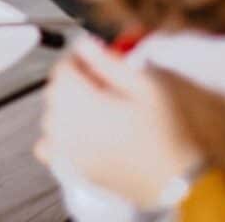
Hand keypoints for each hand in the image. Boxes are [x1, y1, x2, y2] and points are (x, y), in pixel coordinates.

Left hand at [35, 38, 202, 208]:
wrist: (176, 181)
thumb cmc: (165, 133)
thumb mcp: (144, 85)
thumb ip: (109, 62)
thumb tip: (85, 44)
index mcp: (81, 102)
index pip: (62, 68)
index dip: (78, 58)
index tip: (94, 56)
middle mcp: (66, 126)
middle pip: (54, 90)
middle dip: (74, 79)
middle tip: (103, 80)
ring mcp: (66, 151)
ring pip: (51, 115)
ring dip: (67, 105)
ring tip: (98, 106)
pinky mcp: (73, 170)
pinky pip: (49, 145)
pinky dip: (59, 134)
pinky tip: (81, 133)